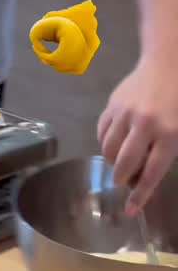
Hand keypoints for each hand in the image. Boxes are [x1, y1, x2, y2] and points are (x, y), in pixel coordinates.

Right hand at [97, 57, 177, 214]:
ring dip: (113, 161)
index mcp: (169, 133)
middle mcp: (145, 124)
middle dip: (122, 178)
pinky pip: (102, 133)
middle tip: (126, 179)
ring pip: (108, 151)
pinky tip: (116, 140)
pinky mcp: (113, 105)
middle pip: (124, 165)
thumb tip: (144, 179)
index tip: (130, 211)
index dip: (140, 196)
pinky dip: (106, 142)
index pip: (151, 173)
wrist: (169, 60)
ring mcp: (126, 113)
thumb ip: (168, 153)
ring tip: (122, 158)